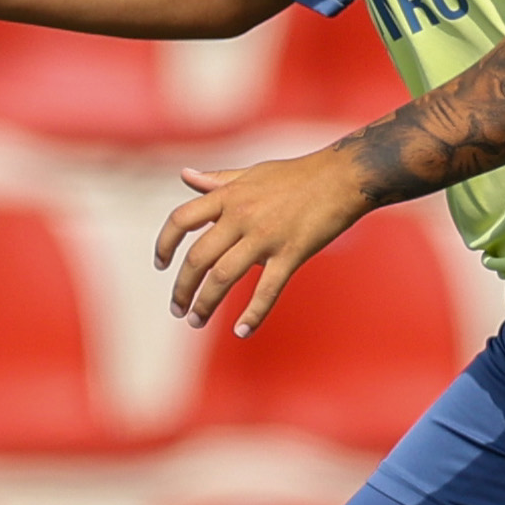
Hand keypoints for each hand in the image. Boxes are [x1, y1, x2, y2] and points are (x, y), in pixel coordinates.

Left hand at [154, 153, 372, 336]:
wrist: (344, 177)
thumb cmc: (297, 175)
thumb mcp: (251, 173)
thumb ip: (217, 180)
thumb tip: (184, 176)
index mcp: (228, 196)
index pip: (181, 220)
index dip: (164, 244)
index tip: (160, 265)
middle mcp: (241, 217)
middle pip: (198, 258)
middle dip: (182, 288)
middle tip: (177, 308)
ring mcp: (266, 237)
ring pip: (223, 277)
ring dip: (205, 304)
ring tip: (195, 320)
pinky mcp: (292, 254)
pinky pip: (267, 290)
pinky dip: (253, 314)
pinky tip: (242, 332)